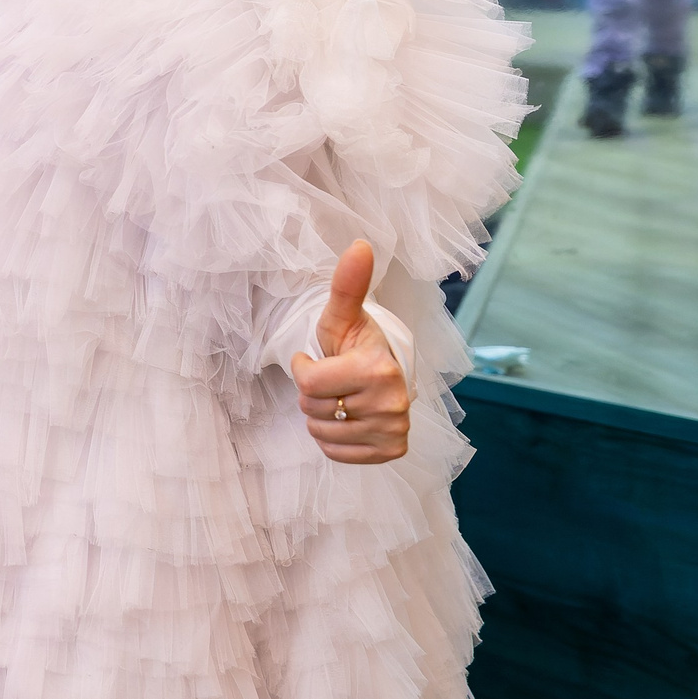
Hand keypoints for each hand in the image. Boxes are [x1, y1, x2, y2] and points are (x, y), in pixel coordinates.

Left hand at [295, 239, 411, 464]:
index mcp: (379, 369)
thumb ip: (347, 284)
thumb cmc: (356, 343)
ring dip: (321, 417)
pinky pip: (336, 454)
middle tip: (334, 380)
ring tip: (341, 398)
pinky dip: (333, 440)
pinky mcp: (391, 451)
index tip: (316, 358)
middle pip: (313, 408)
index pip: (309, 382)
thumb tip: (358, 244)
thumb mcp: (343, 315)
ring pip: (321, 433)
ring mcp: (394, 430)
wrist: (385, 372)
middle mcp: (392, 403)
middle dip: (313, 393)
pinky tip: (348, 419)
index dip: (304, 368)